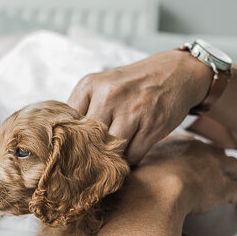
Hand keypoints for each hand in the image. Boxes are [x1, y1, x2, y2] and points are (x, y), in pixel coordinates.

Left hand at [67, 51, 212, 165]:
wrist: (175, 73)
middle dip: (89, 154)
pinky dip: (129, 160)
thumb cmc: (132, 85)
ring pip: (110, 151)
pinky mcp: (152, 125)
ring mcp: (132, 110)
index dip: (69, 141)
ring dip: (110, 159)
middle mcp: (109, 95)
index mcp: (90, 85)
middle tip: (90, 162)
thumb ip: (83, 109)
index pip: (67, 123)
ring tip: (110, 159)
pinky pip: (132, 156)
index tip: (71, 151)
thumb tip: (61, 142)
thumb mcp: (103, 85)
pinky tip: (129, 153)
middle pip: (87, 140)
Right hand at [133, 135, 236, 216]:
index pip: (194, 145)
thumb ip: (135, 163)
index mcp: (179, 144)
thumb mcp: (134, 164)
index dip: (198, 153)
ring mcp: (215, 169)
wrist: (153, 192)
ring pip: (236, 169)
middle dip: (223, 162)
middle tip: (226, 169)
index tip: (198, 159)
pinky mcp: (224, 189)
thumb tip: (123, 167)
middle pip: (218, 154)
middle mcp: (201, 151)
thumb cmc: (138, 181)